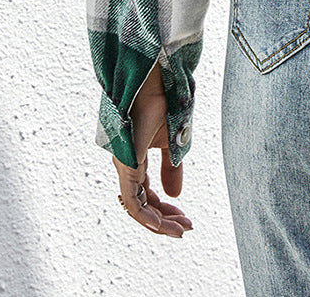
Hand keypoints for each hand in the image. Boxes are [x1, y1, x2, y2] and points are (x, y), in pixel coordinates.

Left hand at [113, 60, 192, 237]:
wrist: (155, 79)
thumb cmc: (162, 101)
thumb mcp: (172, 142)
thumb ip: (172, 168)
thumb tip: (175, 194)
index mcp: (135, 159)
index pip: (146, 195)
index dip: (165, 211)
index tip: (185, 219)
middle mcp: (126, 166)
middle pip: (142, 206)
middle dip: (165, 221)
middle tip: (185, 229)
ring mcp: (124, 166)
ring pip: (136, 209)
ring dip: (159, 223)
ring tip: (180, 230)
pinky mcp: (126, 164)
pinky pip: (133, 202)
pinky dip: (148, 217)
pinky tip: (164, 224)